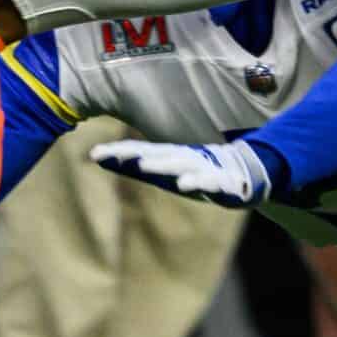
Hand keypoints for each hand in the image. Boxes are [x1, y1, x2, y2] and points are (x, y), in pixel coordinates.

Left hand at [89, 137, 271, 207]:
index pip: (138, 152)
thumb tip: (100, 160)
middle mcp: (182, 158)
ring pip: (179, 164)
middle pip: (154, 155)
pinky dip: (195, 182)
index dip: (118, 153)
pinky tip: (183, 185)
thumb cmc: (196, 170)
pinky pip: (207, 182)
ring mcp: (201, 168)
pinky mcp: (221, 182)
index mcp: (168, 156)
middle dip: (133, 155)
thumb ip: (135, 167)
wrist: (243, 172)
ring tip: (143, 166)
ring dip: (162, 165)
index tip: (93, 154)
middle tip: (112, 156)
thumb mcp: (164, 170)